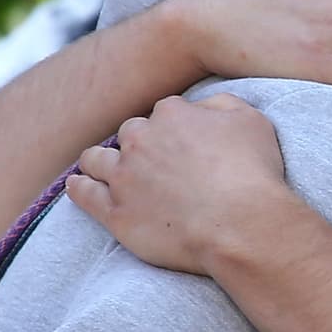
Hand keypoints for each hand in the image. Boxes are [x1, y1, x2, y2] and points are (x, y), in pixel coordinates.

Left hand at [67, 94, 290, 273]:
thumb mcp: (251, 121)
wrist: (242, 227)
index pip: (164, 112)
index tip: (182, 144)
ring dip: (100, 161)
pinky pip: (84, 195)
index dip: (174, 129)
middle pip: (129, 133)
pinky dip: (79, 187)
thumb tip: (203, 107)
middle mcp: (140, 141)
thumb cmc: (253, 175)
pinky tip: (78, 184)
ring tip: (105, 169)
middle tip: (153, 162)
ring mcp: (124, 179)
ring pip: (95, 159)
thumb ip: (222, 104)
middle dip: (138, 144)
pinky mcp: (116, 215)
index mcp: (171, 114)